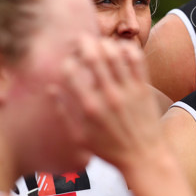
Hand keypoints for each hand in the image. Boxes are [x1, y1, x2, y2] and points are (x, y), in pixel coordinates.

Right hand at [60, 35, 161, 169]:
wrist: (144, 156)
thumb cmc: (110, 149)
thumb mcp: (80, 137)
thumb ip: (64, 111)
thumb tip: (51, 89)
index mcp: (88, 108)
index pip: (71, 73)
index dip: (66, 61)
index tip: (68, 60)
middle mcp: (108, 96)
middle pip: (94, 57)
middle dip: (84, 43)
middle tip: (81, 40)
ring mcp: (128, 90)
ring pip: (115, 54)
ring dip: (104, 43)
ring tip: (99, 43)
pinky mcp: (144, 88)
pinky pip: (137, 60)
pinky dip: (128, 49)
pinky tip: (121, 48)